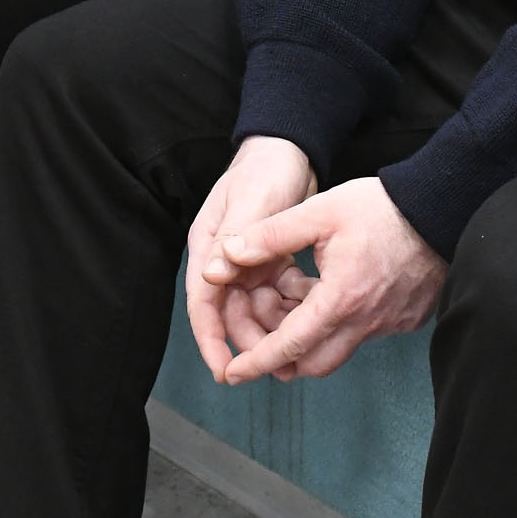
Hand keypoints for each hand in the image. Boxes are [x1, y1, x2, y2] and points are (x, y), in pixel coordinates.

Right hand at [185, 136, 320, 383]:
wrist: (291, 148)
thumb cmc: (266, 169)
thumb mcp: (252, 201)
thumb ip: (236, 237)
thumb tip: (212, 275)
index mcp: (210, 245)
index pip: (204, 302)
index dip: (212, 338)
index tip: (225, 369)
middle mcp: (224, 259)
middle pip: (232, 312)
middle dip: (253, 339)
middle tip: (281, 365)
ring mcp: (247, 262)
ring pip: (257, 307)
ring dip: (276, 323)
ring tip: (303, 337)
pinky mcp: (270, 261)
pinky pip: (277, 294)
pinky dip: (292, 303)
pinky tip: (312, 305)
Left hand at [211, 178, 446, 383]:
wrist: (442, 209)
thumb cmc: (383, 208)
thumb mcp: (319, 212)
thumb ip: (270, 236)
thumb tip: (227, 255)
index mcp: (340, 300)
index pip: (289, 346)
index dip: (256, 361)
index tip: (233, 373)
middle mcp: (366, 322)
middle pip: (313, 363)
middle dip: (280, 355)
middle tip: (262, 327)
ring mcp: (389, 324)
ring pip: (338, 349)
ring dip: (310, 335)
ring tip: (296, 293)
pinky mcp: (404, 318)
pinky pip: (363, 334)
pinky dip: (337, 323)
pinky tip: (329, 287)